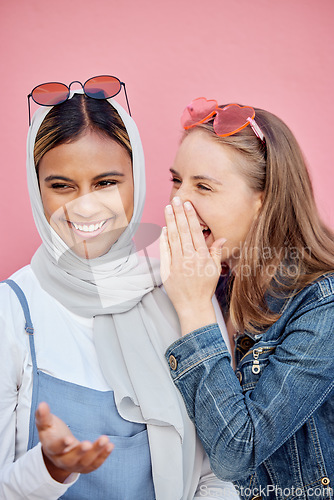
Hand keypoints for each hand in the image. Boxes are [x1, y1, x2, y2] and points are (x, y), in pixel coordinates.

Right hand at [36, 402, 113, 482]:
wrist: (57, 451)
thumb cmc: (52, 435)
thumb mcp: (46, 424)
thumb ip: (43, 415)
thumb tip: (42, 405)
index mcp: (51, 448)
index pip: (55, 448)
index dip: (61, 445)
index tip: (68, 439)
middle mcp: (62, 459)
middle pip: (71, 459)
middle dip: (80, 452)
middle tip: (87, 444)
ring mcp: (74, 464)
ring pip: (85, 462)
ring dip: (96, 452)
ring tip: (105, 441)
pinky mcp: (85, 466)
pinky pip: (94, 464)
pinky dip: (103, 456)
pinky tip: (109, 446)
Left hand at [160, 197, 225, 334]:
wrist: (193, 306)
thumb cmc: (204, 288)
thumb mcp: (215, 270)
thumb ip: (216, 252)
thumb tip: (221, 237)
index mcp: (202, 256)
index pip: (195, 231)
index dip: (191, 216)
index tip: (188, 205)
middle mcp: (189, 258)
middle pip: (183, 231)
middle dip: (179, 213)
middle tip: (176, 199)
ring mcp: (177, 263)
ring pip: (173, 238)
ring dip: (170, 221)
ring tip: (168, 208)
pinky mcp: (167, 270)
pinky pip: (165, 250)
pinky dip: (164, 238)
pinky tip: (164, 228)